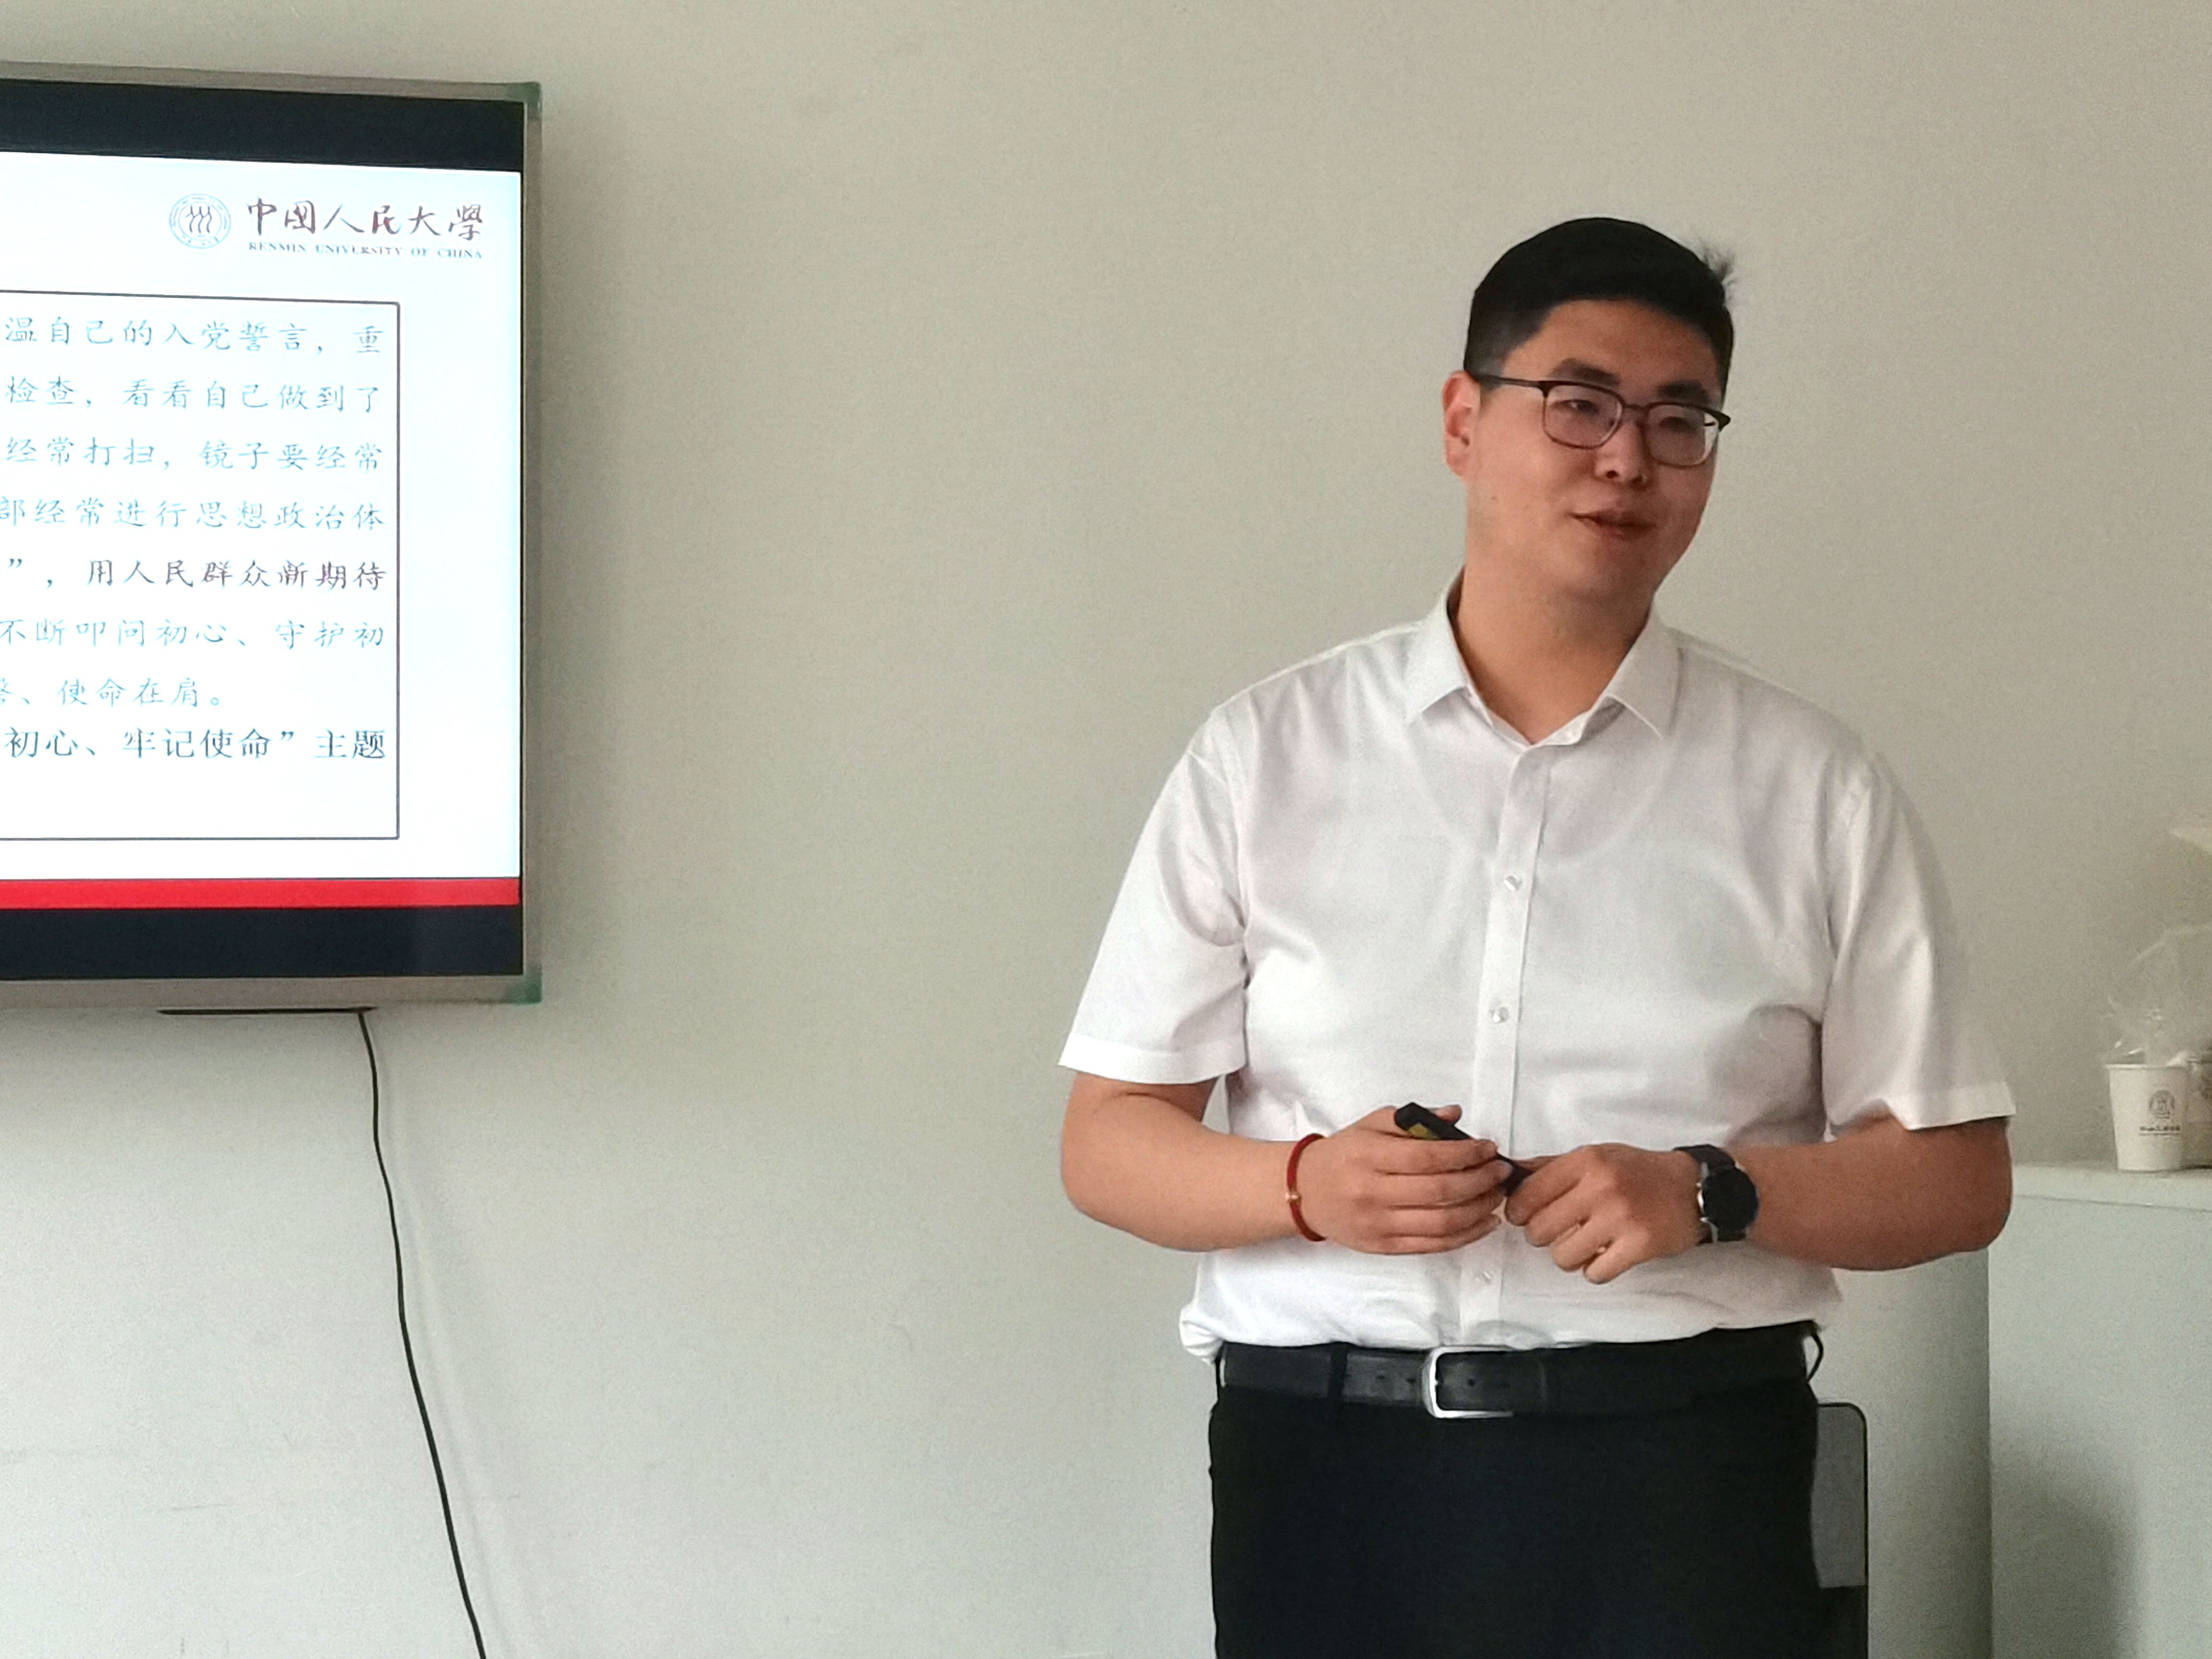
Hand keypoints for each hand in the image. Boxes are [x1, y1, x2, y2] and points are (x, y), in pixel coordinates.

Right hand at [1294, 1105, 1512, 1254]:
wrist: (1305, 1191)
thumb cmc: (1344, 1154)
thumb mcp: (1371, 1125)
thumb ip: (1414, 1120)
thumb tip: (1455, 1115)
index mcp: (1370, 1156)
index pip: (1428, 1157)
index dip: (1466, 1153)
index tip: (1489, 1148)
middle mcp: (1373, 1192)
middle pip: (1440, 1191)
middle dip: (1480, 1181)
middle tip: (1500, 1172)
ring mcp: (1379, 1224)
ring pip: (1441, 1223)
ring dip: (1478, 1210)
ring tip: (1496, 1196)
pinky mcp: (1384, 1247)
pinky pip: (1433, 1246)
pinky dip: (1465, 1236)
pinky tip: (1484, 1222)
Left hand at [1503, 1144, 1704, 1283]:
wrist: (1693, 1188)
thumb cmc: (1639, 1171)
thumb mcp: (1596, 1156)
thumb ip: (1552, 1166)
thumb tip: (1510, 1174)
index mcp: (1585, 1161)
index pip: (1528, 1193)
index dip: (1519, 1211)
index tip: (1524, 1217)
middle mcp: (1600, 1187)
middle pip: (1539, 1229)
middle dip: (1542, 1236)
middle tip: (1558, 1232)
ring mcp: (1620, 1218)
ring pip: (1563, 1256)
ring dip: (1569, 1256)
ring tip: (1586, 1244)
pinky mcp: (1639, 1245)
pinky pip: (1594, 1273)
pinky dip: (1595, 1270)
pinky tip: (1606, 1255)